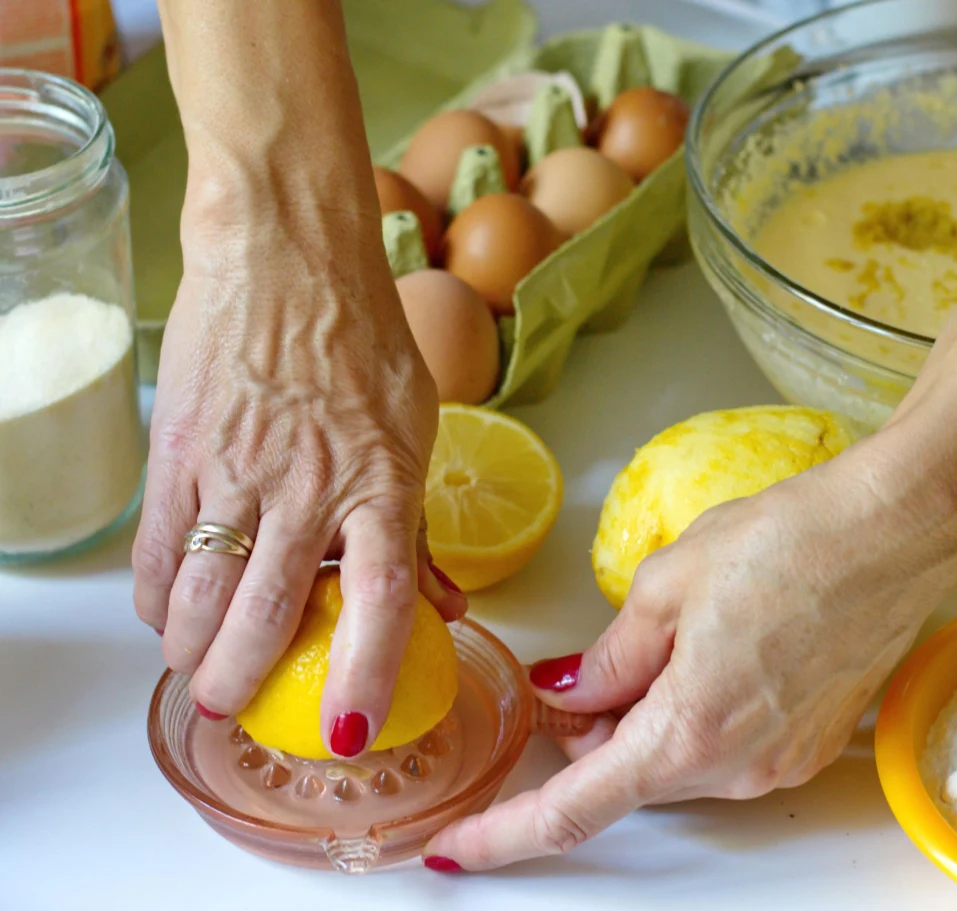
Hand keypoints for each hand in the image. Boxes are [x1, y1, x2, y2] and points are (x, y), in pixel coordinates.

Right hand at [131, 201, 464, 755]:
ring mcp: (238, 468)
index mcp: (382, 481)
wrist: (285, 254)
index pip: (381, 600)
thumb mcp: (414, 427)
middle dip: (242, 677)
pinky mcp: (182, 449)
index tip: (350, 728)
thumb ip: (416, 522)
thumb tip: (441, 603)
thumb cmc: (361, 335)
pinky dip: (153, 591)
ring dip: (189, 645)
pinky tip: (160, 611)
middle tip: (235, 705)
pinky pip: (158, 543)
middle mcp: (310, 485)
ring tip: (192, 667)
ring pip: (199, 588)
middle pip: (268, 612)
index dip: (367, 674)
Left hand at [421, 436, 956, 868]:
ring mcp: (780, 762)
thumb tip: (571, 694)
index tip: (458, 849)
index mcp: (688, 731)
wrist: (897, 530)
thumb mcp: (668, 584)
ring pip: (677, 761)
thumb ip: (608, 657)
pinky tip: (716, 646)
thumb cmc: (791, 541)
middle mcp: (737, 768)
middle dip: (590, 735)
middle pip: (628, 777)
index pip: (574, 807)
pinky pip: (726, 749)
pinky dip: (696, 716)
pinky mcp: (811, 744)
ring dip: (647, 718)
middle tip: (584, 666)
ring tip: (672, 632)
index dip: (505, 834)